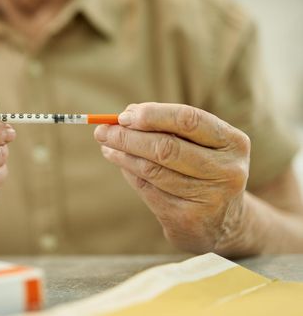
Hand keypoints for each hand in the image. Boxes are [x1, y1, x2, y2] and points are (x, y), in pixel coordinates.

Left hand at [94, 103, 250, 253]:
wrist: (223, 222)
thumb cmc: (204, 170)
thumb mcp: (200, 145)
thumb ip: (168, 127)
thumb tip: (127, 113)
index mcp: (233, 142)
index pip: (188, 119)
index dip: (152, 115)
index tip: (123, 116)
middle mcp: (227, 170)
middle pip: (166, 147)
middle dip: (128, 137)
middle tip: (103, 131)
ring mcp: (209, 198)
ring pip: (153, 170)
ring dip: (123, 155)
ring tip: (107, 146)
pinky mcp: (188, 219)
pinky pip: (148, 190)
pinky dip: (129, 173)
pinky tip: (121, 164)